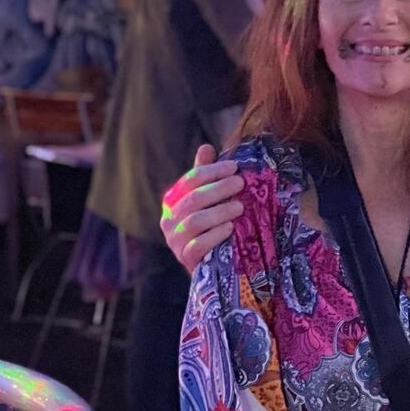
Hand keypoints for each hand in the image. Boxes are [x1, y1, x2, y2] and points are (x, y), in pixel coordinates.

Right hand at [160, 144, 244, 271]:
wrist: (210, 263)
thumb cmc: (209, 224)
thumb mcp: (207, 199)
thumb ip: (204, 175)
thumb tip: (206, 147)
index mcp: (173, 200)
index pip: (190, 180)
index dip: (212, 171)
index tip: (234, 167)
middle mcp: (169, 220)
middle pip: (193, 199)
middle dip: (219, 189)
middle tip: (240, 183)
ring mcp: (175, 241)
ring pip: (194, 222)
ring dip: (219, 212)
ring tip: (240, 207)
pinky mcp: (185, 259)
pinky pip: (197, 246)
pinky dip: (214, 235)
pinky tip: (230, 228)